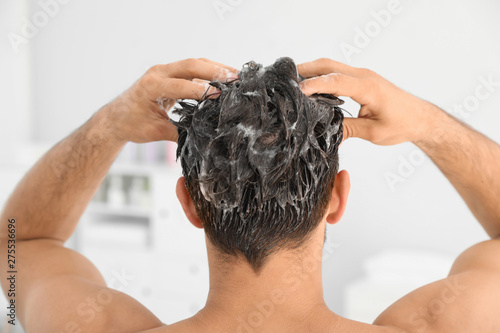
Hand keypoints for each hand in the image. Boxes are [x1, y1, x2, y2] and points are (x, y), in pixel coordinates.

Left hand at [101, 58, 238, 142]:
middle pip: (190, 65)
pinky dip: (209, 72)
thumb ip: (178, 133)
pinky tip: (224, 77)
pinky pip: (192, 69)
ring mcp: (164, 70)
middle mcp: (157, 73)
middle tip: (235, 78)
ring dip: (215, 68)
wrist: (116, 117)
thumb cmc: (131, 124)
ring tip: (236, 74)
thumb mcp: (155, 132)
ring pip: (194, 64)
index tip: (220, 95)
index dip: (201, 90)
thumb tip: (202, 138)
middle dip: (214, 71)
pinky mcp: (170, 73)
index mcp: (150, 86)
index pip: (180, 85)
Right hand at [297, 58, 439, 144]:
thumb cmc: (403, 124)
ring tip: (293, 81)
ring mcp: (363, 76)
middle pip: (329, 66)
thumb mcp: (373, 132)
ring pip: (332, 66)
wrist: (421, 118)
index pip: (335, 81)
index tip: (297, 90)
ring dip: (313, 71)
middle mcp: (364, 76)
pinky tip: (312, 86)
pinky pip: (338, 73)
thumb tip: (325, 134)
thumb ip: (348, 130)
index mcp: (368, 87)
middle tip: (286, 78)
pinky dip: (322, 76)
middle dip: (306, 69)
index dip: (314, 84)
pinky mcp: (362, 80)